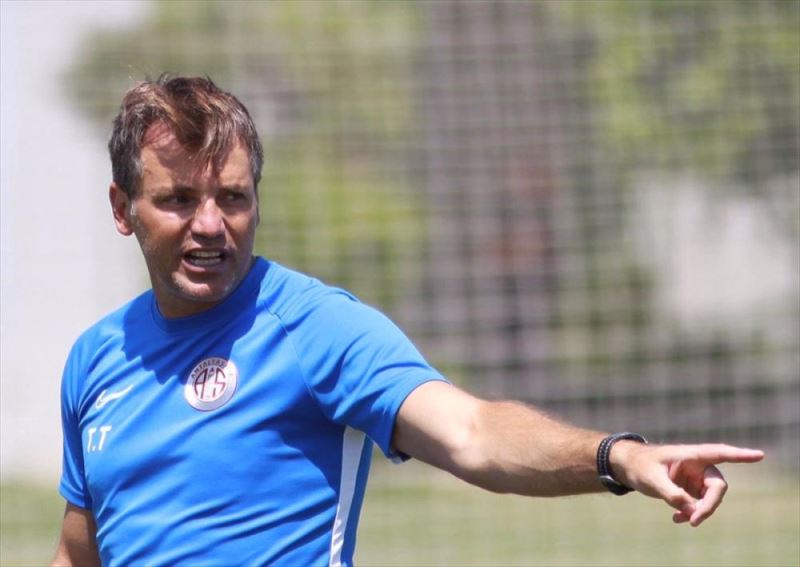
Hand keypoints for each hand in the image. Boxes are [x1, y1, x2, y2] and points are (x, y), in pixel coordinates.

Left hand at [611, 442, 764, 526]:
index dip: (740, 455)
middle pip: (716, 486)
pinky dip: (690, 513)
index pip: (719, 453)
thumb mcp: (652, 480)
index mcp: (690, 455)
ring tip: (680, 519)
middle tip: (695, 520)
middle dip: (709, 505)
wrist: (626, 467)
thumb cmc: (639, 465)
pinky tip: (676, 519)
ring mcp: (694, 478)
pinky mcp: (689, 489)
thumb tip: (691, 510)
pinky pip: (698, 504)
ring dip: (699, 511)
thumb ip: (672, 494)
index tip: (760, 455)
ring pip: (709, 499)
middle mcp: (697, 465)